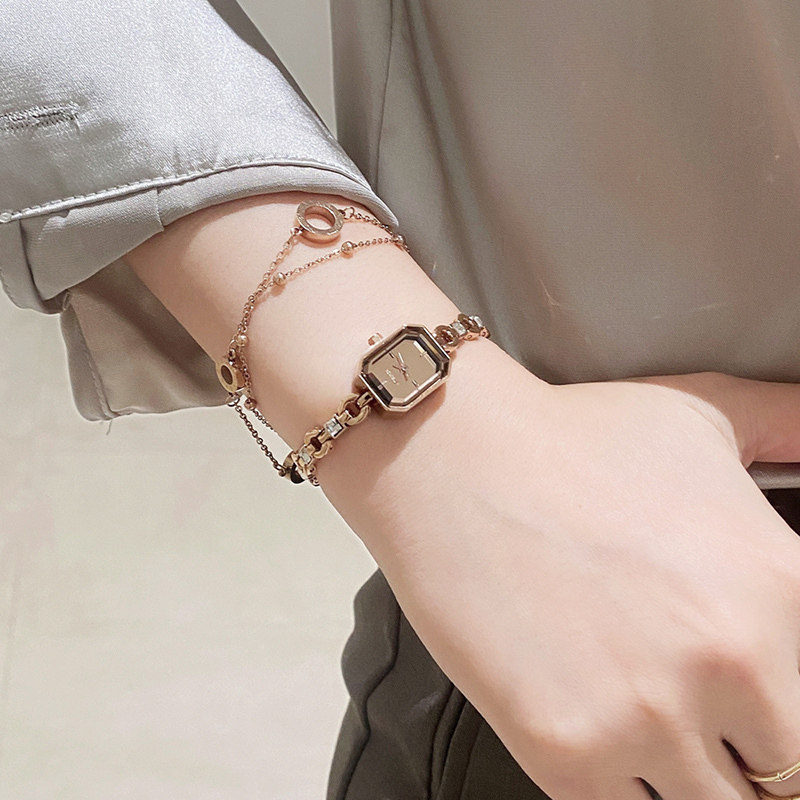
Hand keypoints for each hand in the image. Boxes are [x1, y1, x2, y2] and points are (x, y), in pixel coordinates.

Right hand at [320, 340, 799, 799]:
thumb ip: (778, 425)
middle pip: (782, 776)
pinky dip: (614, 781)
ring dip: (677, 772)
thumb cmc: (567, 437)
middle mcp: (731, 663)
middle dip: (743, 753)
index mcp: (781, 586)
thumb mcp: (697, 417)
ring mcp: (646, 716)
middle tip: (693, 713)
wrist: (451, 455)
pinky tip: (590, 724)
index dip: (782, 710)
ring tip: (635, 714)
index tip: (751, 709)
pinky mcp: (566, 751)